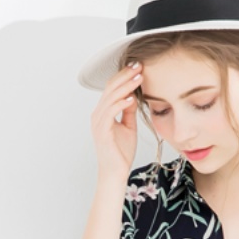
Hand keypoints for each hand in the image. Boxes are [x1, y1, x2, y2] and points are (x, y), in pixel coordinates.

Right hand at [91, 60, 142, 179]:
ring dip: (126, 86)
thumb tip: (133, 95)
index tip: (139, 67)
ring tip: (139, 77)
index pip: (112, 88)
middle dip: (125, 75)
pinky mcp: (102, 131)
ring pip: (111, 97)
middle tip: (139, 65)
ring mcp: (98, 122)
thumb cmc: (120, 153)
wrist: (115, 173)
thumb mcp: (128, 126)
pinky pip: (110, 112)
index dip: (124, 76)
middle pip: (110, 87)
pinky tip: (131, 98)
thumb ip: (129, 111)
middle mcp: (98, 114)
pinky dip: (120, 103)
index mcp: (103, 112)